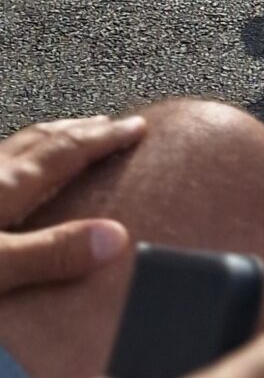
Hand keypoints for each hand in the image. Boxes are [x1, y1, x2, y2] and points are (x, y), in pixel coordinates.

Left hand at [0, 115, 146, 299]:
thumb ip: (53, 253)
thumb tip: (116, 237)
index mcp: (5, 187)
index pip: (67, 153)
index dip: (105, 138)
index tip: (136, 127)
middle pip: (42, 140)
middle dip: (81, 130)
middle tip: (109, 124)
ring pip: (17, 147)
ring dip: (49, 139)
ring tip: (69, 137)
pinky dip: (20, 160)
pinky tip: (12, 175)